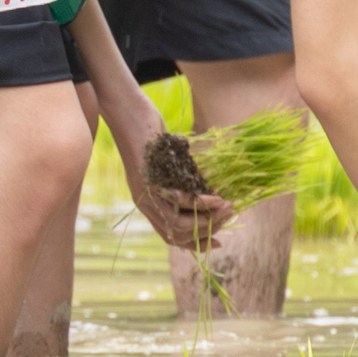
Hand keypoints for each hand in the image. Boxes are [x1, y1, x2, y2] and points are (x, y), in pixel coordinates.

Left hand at [116, 119, 228, 252]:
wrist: (127, 113)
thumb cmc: (150, 133)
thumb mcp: (173, 161)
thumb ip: (187, 177)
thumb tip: (214, 186)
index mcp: (151, 202)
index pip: (173, 236)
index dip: (196, 243)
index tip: (218, 242)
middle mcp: (146, 204)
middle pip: (178, 235)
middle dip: (210, 229)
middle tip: (230, 212)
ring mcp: (145, 195)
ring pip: (178, 227)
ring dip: (208, 220)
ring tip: (227, 206)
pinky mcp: (147, 183)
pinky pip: (176, 206)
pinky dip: (200, 205)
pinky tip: (216, 197)